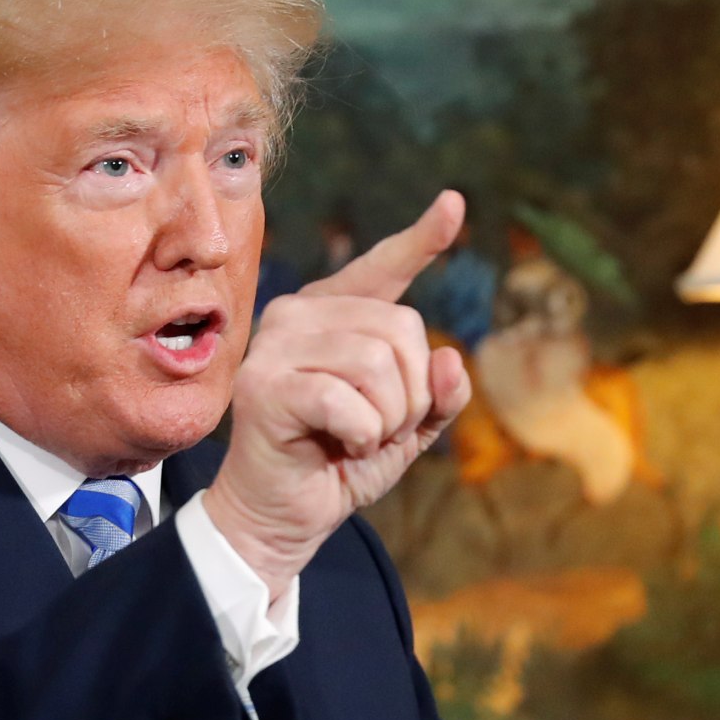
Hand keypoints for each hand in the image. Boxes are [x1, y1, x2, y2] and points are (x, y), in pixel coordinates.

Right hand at [203, 192, 471, 598]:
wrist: (286, 515)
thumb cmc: (341, 463)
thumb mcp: (408, 429)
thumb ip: (438, 395)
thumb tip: (452, 359)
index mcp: (334, 315)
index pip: (383, 269)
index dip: (421, 239)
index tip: (454, 204)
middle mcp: (300, 315)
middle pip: (401, 327)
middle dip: (412, 393)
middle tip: (382, 428)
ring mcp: (277, 346)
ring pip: (377, 362)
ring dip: (389, 417)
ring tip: (362, 439)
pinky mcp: (265, 386)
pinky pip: (346, 399)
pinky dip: (362, 433)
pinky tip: (343, 445)